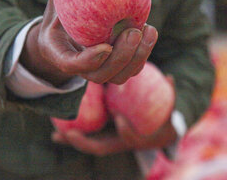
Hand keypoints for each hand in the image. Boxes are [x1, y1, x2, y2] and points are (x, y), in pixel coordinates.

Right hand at [21, 0, 158, 85]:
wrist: (65, 32)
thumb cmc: (61, 11)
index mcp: (60, 54)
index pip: (72, 65)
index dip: (89, 60)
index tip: (105, 45)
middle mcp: (81, 68)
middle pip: (101, 75)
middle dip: (121, 57)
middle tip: (133, 32)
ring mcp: (100, 70)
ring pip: (120, 76)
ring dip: (138, 56)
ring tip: (148, 30)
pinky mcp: (116, 67)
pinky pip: (133, 67)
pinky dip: (143, 52)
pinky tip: (149, 30)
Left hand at [51, 76, 177, 155]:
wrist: (157, 136)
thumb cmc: (161, 119)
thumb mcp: (167, 109)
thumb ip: (169, 95)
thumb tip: (170, 78)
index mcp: (137, 139)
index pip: (131, 138)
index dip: (125, 131)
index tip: (119, 118)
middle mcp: (120, 144)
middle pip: (101, 148)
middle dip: (86, 143)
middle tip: (70, 134)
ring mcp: (109, 144)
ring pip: (89, 146)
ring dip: (72, 143)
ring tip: (56, 137)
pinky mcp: (102, 141)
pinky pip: (85, 140)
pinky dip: (71, 139)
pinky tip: (56, 135)